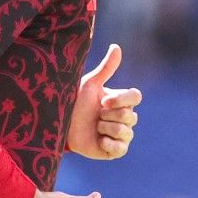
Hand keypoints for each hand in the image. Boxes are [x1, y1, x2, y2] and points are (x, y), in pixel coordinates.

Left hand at [66, 44, 141, 159]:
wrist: (61, 125)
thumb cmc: (75, 102)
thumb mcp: (90, 84)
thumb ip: (106, 68)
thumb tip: (116, 47)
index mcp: (121, 101)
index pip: (136, 96)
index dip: (121, 99)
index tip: (103, 101)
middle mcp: (125, 117)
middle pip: (130, 115)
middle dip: (108, 115)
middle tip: (95, 115)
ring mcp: (121, 135)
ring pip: (125, 132)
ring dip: (105, 128)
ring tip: (95, 126)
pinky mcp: (115, 151)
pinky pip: (121, 148)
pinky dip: (108, 143)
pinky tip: (98, 139)